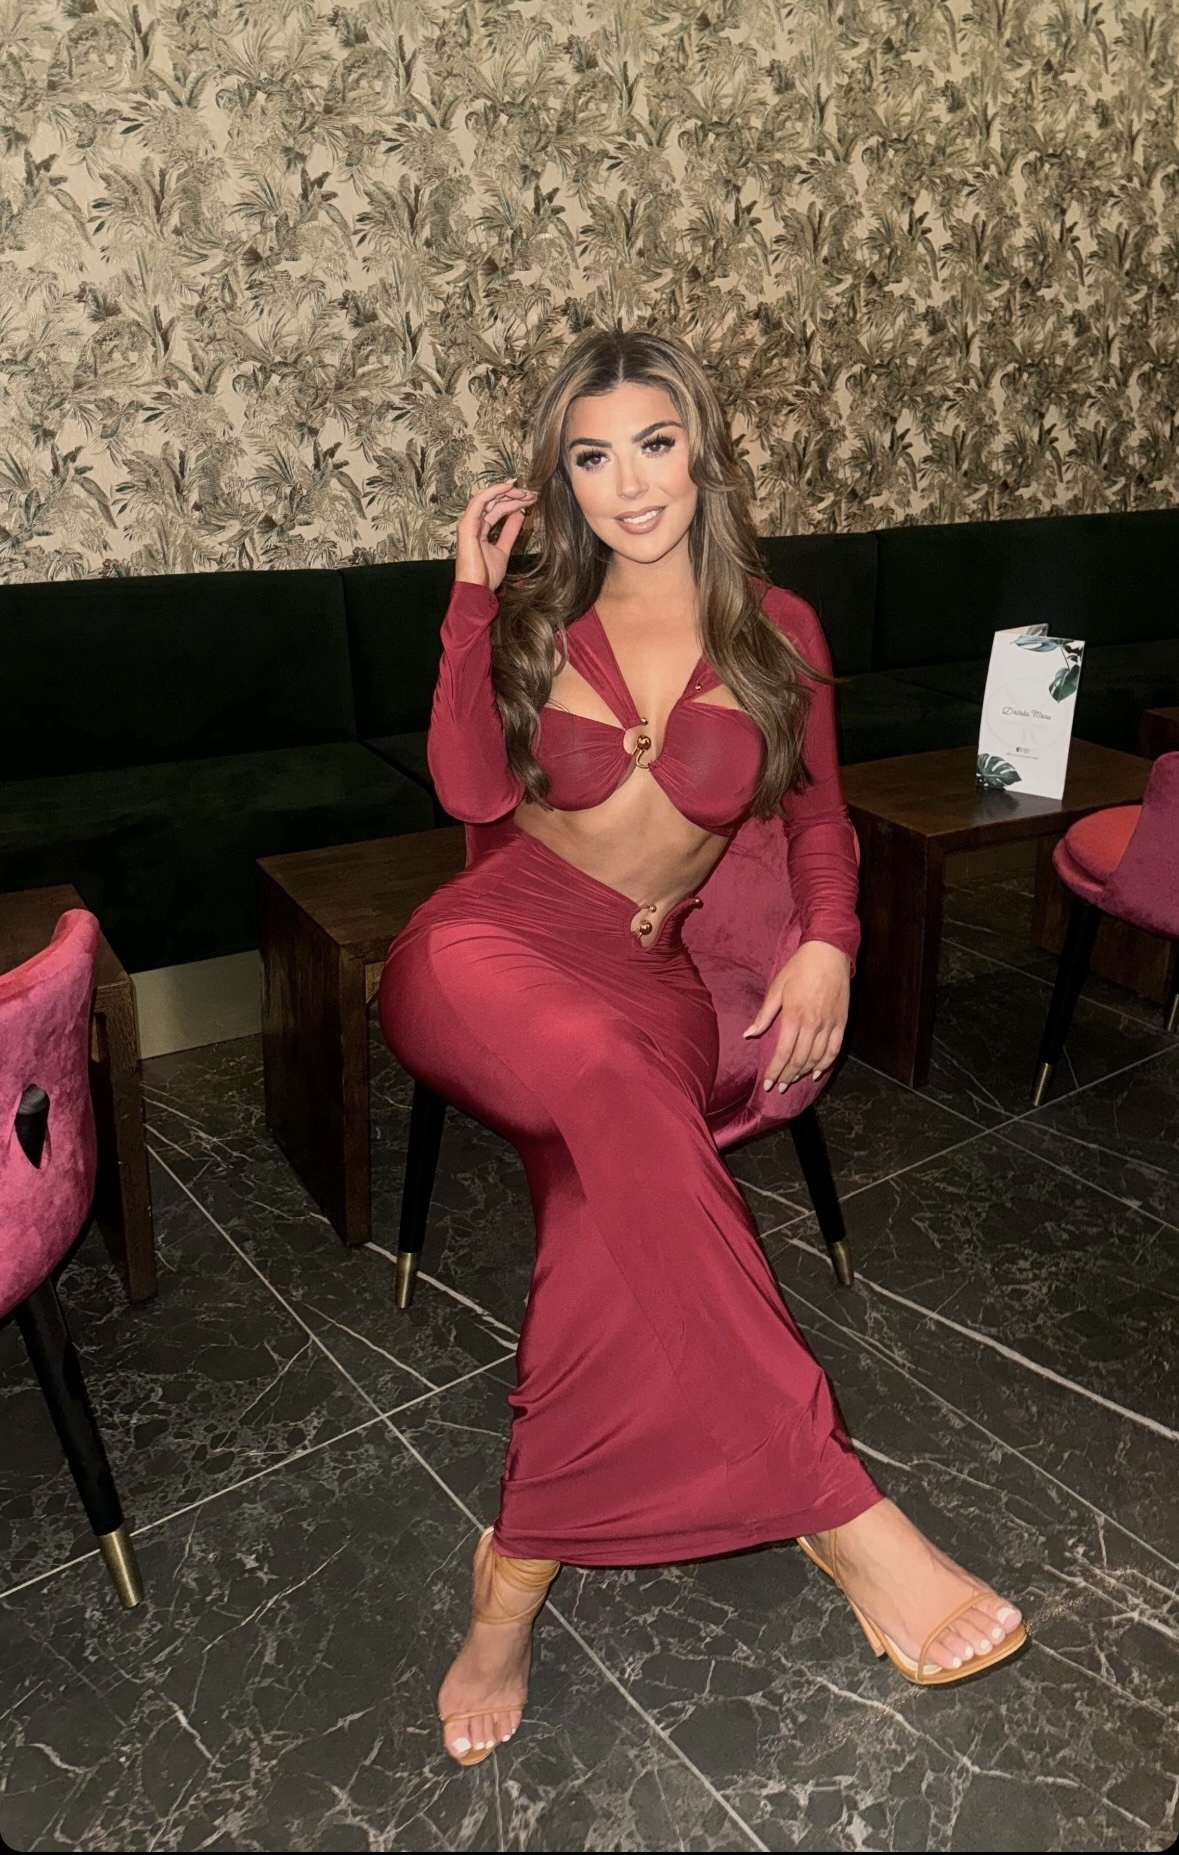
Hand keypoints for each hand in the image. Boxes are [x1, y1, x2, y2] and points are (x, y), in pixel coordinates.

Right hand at [455, 479, 536, 590]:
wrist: (477, 589)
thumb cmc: (486, 575)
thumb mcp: (504, 549)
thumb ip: (510, 531)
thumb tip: (519, 514)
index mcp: (478, 528)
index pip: (497, 508)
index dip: (514, 502)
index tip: (531, 499)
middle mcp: (472, 523)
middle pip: (494, 501)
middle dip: (513, 495)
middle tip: (531, 493)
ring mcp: (468, 523)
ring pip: (488, 498)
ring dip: (507, 492)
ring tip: (525, 491)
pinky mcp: (467, 525)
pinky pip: (480, 501)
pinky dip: (494, 492)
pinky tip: (509, 488)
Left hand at [743, 941, 850, 1091]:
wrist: (829, 952)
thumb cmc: (799, 967)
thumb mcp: (777, 987)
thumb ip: (764, 1014)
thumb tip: (749, 1034)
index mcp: (795, 1016)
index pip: (783, 1052)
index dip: (775, 1071)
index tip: (768, 1084)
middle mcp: (813, 1023)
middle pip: (799, 1059)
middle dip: (788, 1076)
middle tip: (779, 1086)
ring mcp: (829, 1024)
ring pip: (817, 1058)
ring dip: (804, 1072)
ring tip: (793, 1081)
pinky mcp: (841, 1022)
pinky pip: (834, 1049)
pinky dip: (826, 1064)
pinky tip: (817, 1073)